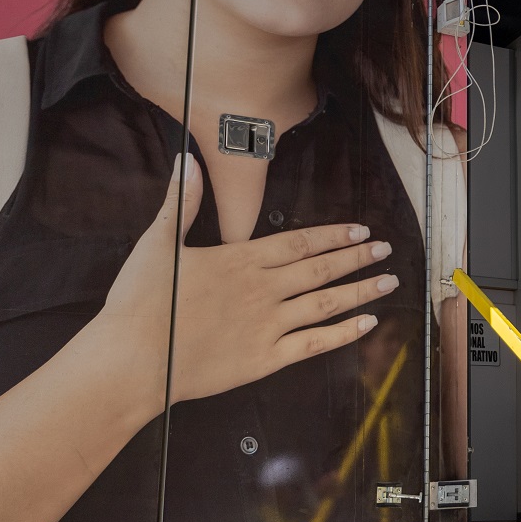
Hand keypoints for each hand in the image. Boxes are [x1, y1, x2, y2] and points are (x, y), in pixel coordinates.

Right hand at [87, 157, 395, 408]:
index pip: (299, 243)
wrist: (133, 360)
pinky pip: (314, 344)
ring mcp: (268, 326)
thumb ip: (182, 201)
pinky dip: (344, 333)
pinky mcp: (265, 359)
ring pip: (325, 303)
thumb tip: (189, 160)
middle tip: (383, 249)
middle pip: (320, 269)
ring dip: (360, 291)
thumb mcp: (157, 243)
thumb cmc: (140, 305)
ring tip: (387, 281)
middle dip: (356, 258)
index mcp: (241, 261)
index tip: (359, 229)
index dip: (332, 236)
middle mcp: (263, 290)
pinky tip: (367, 324)